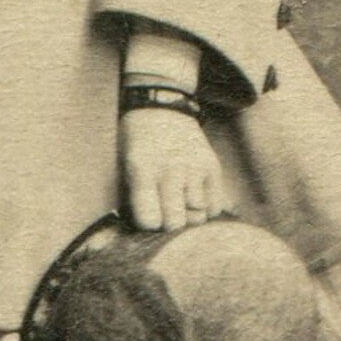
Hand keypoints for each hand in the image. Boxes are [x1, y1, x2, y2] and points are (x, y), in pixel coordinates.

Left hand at [120, 108, 227, 231]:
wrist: (160, 107)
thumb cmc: (137, 142)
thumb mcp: (125, 165)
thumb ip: (135, 198)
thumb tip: (148, 233)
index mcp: (142, 169)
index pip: (150, 220)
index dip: (148, 224)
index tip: (147, 217)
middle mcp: (171, 170)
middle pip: (176, 223)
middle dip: (168, 224)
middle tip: (164, 211)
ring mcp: (195, 168)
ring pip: (198, 217)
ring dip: (188, 214)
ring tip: (178, 200)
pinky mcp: (213, 167)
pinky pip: (215, 207)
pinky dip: (205, 208)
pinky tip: (193, 194)